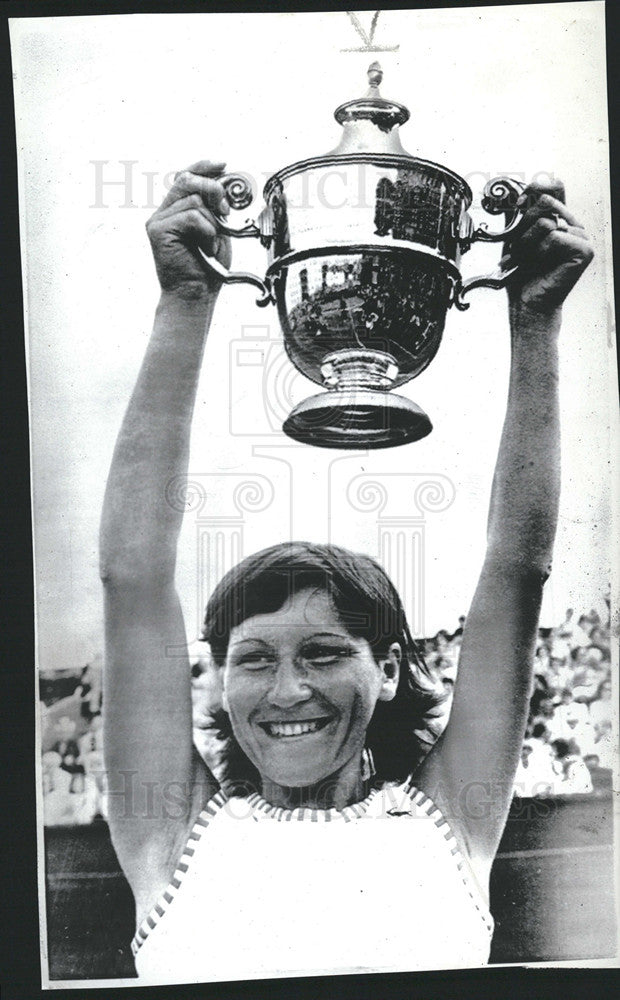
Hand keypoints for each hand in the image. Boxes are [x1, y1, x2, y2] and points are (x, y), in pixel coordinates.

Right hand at [146, 160, 231, 295]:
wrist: (195, 294)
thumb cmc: (206, 267)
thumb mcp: (217, 230)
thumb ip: (215, 208)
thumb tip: (225, 184)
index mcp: (176, 211)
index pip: (185, 177)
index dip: (203, 167)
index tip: (222, 164)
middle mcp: (163, 213)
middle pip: (187, 180)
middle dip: (213, 190)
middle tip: (225, 211)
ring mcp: (158, 221)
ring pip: (193, 200)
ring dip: (212, 222)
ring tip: (210, 243)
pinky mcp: (157, 230)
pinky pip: (191, 216)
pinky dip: (206, 231)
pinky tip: (205, 247)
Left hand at [503, 180, 592, 312]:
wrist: (526, 300)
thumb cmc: (522, 272)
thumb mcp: (515, 235)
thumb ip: (519, 212)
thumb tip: (515, 191)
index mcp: (561, 219)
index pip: (556, 187)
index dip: (537, 187)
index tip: (519, 203)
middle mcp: (574, 225)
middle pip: (546, 202)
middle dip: (523, 225)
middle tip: (518, 247)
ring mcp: (582, 236)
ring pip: (546, 221)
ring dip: (527, 242)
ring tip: (525, 259)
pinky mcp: (585, 249)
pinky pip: (554, 236)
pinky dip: (539, 251)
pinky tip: (539, 264)